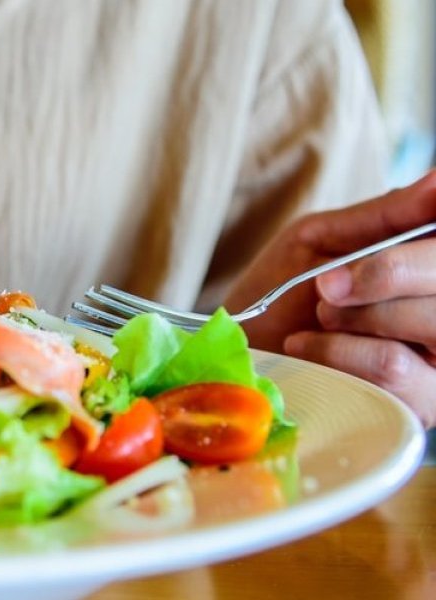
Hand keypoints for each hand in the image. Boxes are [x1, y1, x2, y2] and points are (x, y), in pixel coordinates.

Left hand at [227, 172, 435, 426]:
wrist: (238, 351)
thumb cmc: (282, 288)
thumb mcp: (324, 237)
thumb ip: (388, 214)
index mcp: (430, 264)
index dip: (415, 252)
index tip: (368, 248)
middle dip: (384, 275)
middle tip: (327, 284)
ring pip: (431, 325)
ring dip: (357, 315)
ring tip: (319, 315)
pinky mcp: (422, 403)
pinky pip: (394, 367)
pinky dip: (339, 350)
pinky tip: (308, 346)